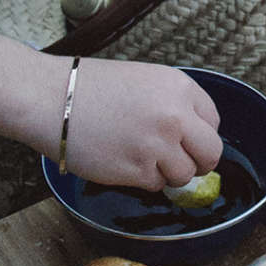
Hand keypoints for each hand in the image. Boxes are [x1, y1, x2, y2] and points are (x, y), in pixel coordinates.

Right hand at [59, 58, 223, 188]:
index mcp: (180, 87)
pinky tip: (123, 161)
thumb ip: (173, 103)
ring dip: (167, 172)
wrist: (52, 98)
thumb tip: (193, 133)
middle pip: (211, 153)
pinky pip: (156, 185)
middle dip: (198, 162)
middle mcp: (176, 115)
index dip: (200, 134)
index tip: (187, 140)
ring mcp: (158, 144)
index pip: (213, 121)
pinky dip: (143, 179)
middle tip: (181, 162)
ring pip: (184, 175)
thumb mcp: (146, 81)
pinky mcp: (137, 169)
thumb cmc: (93, 88)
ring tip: (141, 157)